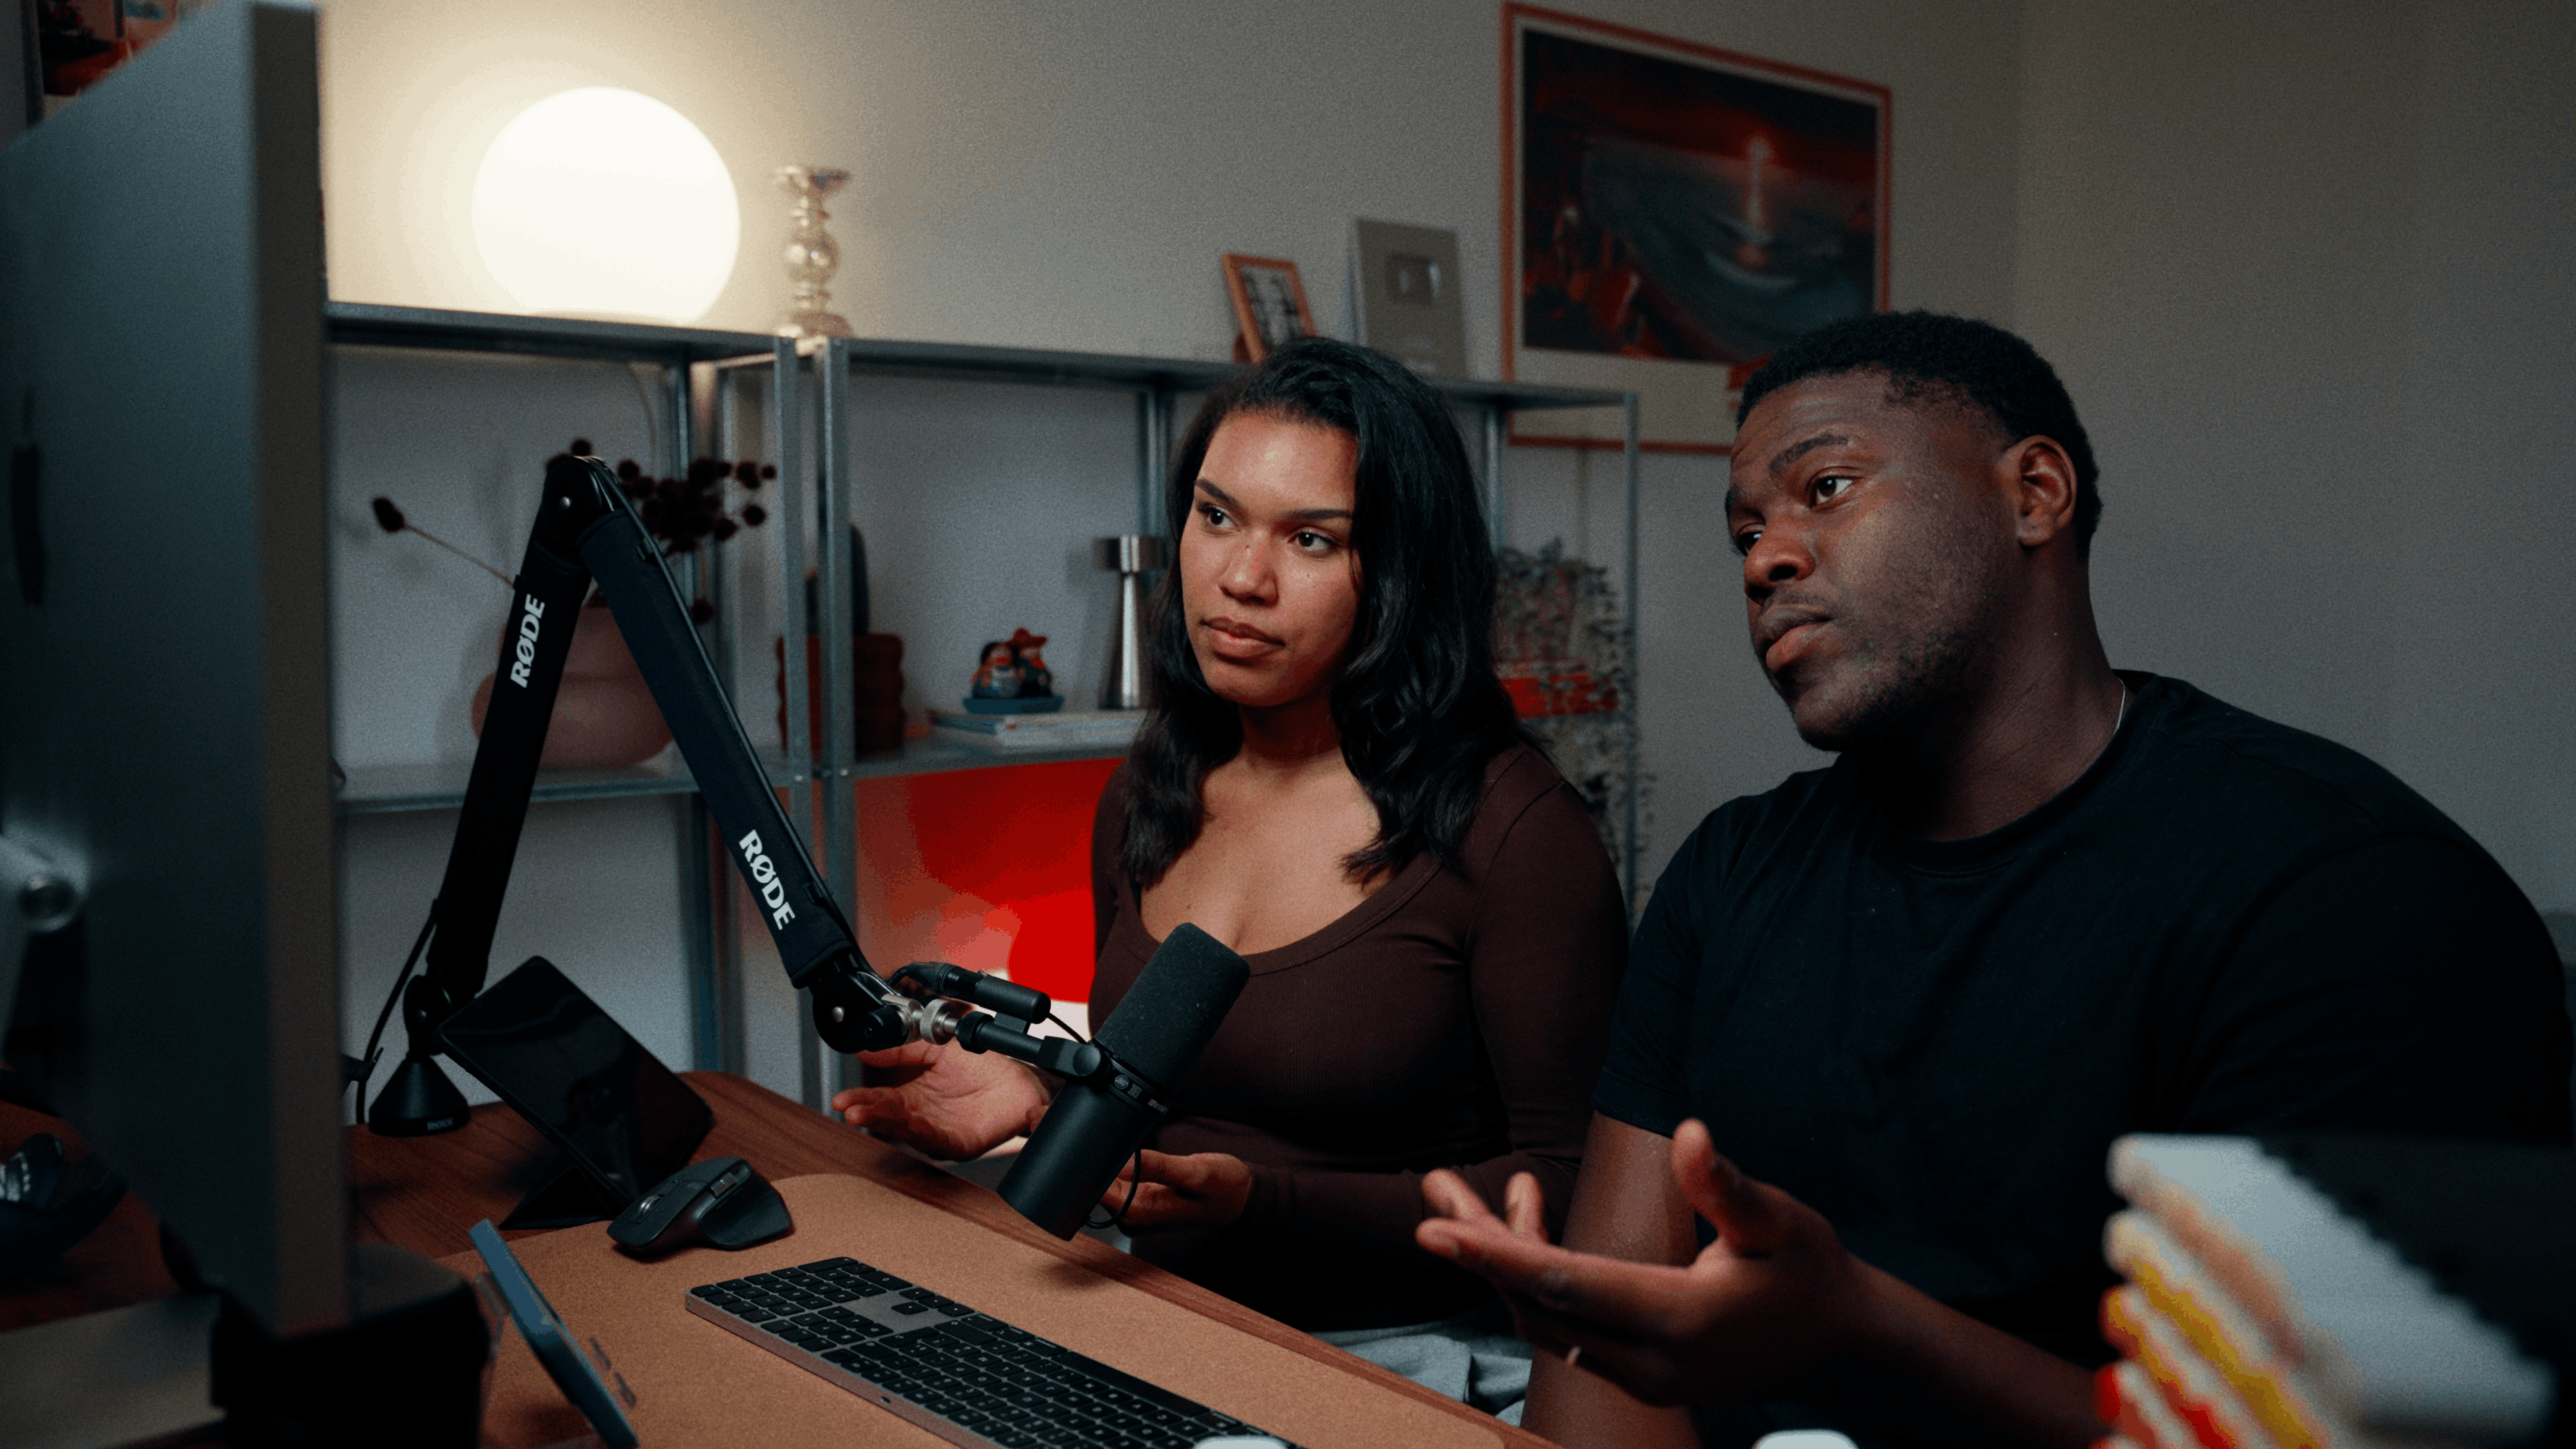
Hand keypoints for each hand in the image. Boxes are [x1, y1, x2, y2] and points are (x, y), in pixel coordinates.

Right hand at [830, 1040, 1047, 1161]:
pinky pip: (938, 1139)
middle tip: (848, 1109)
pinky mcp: (960, 1143)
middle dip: (866, 1113)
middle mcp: (922, 1118)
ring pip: (906, 1130)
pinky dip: (922, 1132)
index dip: (861, 1100)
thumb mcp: (934, 1048)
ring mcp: (939, 1133)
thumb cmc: (981, 1066)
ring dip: (885, 1123)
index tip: (842, 1100)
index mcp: (914, 1098)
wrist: (1019, 1079)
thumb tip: (865, 1050)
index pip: (881, 1101)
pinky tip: (909, 1125)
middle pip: (888, 1118)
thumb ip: (902, 1049)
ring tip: (863, 1115)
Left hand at [1100, 1149, 1252, 1230]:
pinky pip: (1118, 1183)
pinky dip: (1121, 1167)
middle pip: (1096, 1187)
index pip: (1096, 1191)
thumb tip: (1123, 1160)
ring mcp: (1135, 1212)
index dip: (1094, 1165)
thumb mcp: (1196, 1171)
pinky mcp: (1139, 1203)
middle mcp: (1133, 1218)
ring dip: (1113, 1163)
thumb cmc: (1224, 1188)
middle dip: (1102, 1161)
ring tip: (1132, 1146)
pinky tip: (1135, 1155)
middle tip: (1121, 1139)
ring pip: (1105, 1184)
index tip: (1104, 1144)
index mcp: (1141, 1212)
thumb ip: (1158, 1166)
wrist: (1241, 1199)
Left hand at [1415, 1119, 1882, 1406]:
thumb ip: (1726, 1186)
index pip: (1568, 1285)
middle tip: (1434, 1188)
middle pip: (1539, 1303)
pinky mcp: (1639, 1376)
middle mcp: (1652, 1361)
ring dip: (1501, 1260)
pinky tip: (1526, 1219)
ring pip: (1545, 1320)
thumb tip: (1690, 1132)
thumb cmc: (1810, 1271)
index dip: (1497, 1255)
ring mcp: (1643, 1377)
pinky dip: (1535, 1279)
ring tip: (1463, 1195)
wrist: (1840, 1344)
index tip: (1434, 1231)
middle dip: (1478, 1247)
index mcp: (1680, 1319)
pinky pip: (1566, 1329)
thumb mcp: (1780, 1222)